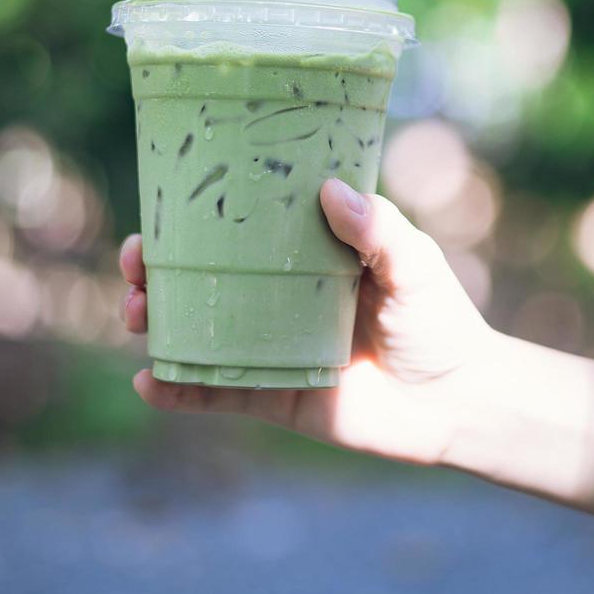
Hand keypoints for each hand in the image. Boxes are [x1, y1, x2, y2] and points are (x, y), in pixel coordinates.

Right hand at [122, 178, 496, 464]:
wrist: (458, 402)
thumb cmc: (440, 320)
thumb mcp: (415, 265)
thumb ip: (378, 230)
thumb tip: (329, 190)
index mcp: (303, 254)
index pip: (237, 228)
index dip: (193, 217)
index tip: (161, 203)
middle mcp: (275, 297)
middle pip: (198, 278)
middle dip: (153, 270)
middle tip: (134, 263)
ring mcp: (268, 346)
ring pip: (194, 331)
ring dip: (153, 321)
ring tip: (134, 314)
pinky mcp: (271, 396)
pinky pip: (212, 393)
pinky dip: (176, 391)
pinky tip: (148, 382)